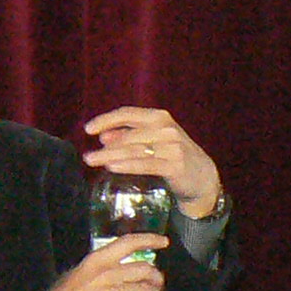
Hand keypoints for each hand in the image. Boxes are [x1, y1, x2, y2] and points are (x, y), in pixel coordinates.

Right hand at [23, 233, 168, 290]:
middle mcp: (108, 274)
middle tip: (158, 285)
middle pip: (144, 269)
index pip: (129, 243)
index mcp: (97, 261)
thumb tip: (113, 273)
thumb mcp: (76, 275)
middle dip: (156, 278)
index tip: (163, 242)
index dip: (150, 240)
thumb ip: (97, 272)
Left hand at [82, 106, 221, 217]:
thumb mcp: (153, 141)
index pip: (128, 114)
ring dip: (110, 156)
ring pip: (134, 150)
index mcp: (159, 117)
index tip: (88, 129)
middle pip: (128, 135)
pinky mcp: (175, 165)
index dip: (106, 120)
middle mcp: (166, 128)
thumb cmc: (173, 156)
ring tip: (93, 162)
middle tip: (87, 157)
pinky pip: (145, 164)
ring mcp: (172, 147)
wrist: (202, 177)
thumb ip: (130, 136)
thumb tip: (103, 137)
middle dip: (106, 146)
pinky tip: (112, 167)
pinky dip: (127, 165)